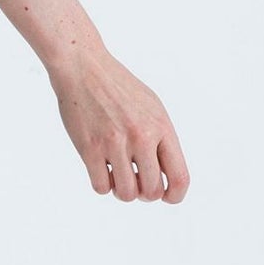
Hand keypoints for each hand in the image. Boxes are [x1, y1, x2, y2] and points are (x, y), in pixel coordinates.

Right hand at [49, 45, 188, 201]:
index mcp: (161, 127)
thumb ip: (161, 138)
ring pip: (125, 193)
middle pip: (151, 191)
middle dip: (144, 193)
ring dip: (122, 191)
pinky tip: (101, 169)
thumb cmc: (118, 87)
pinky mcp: (89, 148)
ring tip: (117, 176)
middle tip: (135, 181)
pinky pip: (100, 187)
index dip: (175, 195)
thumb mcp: (152, 107)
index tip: (166, 197)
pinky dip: (102, 184)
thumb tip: (167, 174)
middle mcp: (140, 137)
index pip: (179, 177)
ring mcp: (114, 143)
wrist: (84, 67)